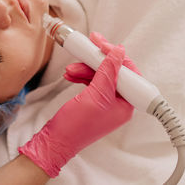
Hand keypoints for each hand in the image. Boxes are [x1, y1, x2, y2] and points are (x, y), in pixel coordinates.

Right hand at [18, 32, 140, 177]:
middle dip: (96, 61)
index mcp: (125, 105)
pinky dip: (81, 76)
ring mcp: (105, 103)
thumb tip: (118, 53)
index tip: (102, 44)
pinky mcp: (93, 102)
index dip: (116, 56)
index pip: (128, 73)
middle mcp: (118, 103)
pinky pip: (91, 82)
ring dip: (85, 68)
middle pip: (113, 72)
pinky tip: (71, 74)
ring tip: (71, 69)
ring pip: (100, 75)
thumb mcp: (95, 95)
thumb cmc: (76, 126)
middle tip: (87, 46)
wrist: (56, 140)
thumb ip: (108, 72)